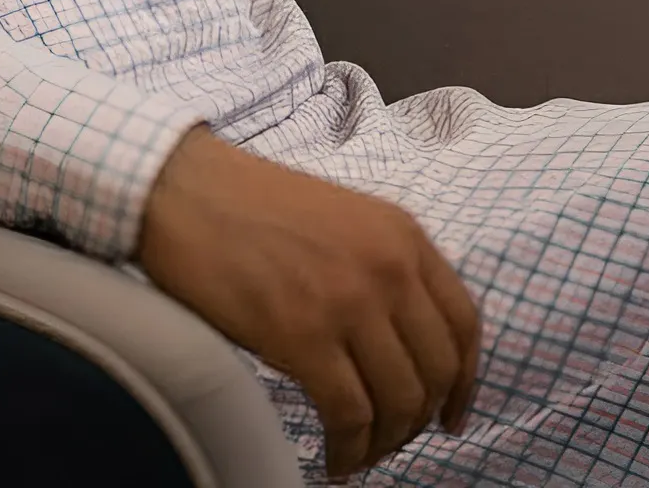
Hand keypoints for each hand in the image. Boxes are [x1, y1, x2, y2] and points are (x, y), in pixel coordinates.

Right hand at [138, 126, 478, 479]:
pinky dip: (348, 451)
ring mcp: (349, 301)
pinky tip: (332, 459)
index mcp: (400, 233)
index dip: (465, 382)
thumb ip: (382, 264)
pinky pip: (350, 417)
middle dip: (419, 419)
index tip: (451, 414)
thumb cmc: (249, 204)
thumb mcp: (341, 216)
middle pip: (437, 372)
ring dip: (384, 443)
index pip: (465, 323)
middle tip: (392, 438)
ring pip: (399, 402)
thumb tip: (404, 343)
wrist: (183, 189)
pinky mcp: (305, 336)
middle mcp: (388, 266)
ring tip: (358, 452)